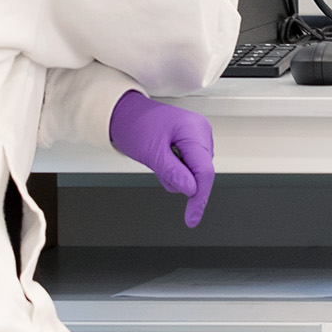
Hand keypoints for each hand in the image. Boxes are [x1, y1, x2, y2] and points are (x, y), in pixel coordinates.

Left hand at [109, 89, 215, 226]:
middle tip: (158, 168)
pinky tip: (164, 157)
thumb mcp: (151, 153)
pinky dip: (177, 168)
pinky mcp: (193, 141)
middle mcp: (201, 131)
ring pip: (195, 171)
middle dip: (181, 179)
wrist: (127, 113)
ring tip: (159, 158)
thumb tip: (191, 191)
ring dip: (177, 174)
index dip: (199, 198)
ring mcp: (199, 136)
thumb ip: (173, 173)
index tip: (191, 218)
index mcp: (194, 130)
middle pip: (201, 172)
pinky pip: (190, 164)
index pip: (204, 171)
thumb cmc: (136, 126)